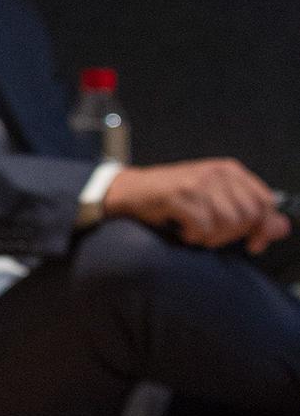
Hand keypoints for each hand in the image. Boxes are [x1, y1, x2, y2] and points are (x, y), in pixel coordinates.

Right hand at [102, 158, 289, 251]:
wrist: (133, 190)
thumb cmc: (174, 197)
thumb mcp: (216, 200)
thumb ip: (249, 213)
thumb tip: (282, 228)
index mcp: (231, 171)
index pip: (265, 202)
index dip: (263, 228)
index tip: (254, 244)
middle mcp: (217, 173)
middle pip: (247, 216)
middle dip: (231, 235)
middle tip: (212, 236)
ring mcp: (198, 183)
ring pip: (226, 224)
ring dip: (210, 238)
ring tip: (196, 233)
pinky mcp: (179, 195)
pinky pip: (201, 228)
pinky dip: (193, 237)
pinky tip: (183, 232)